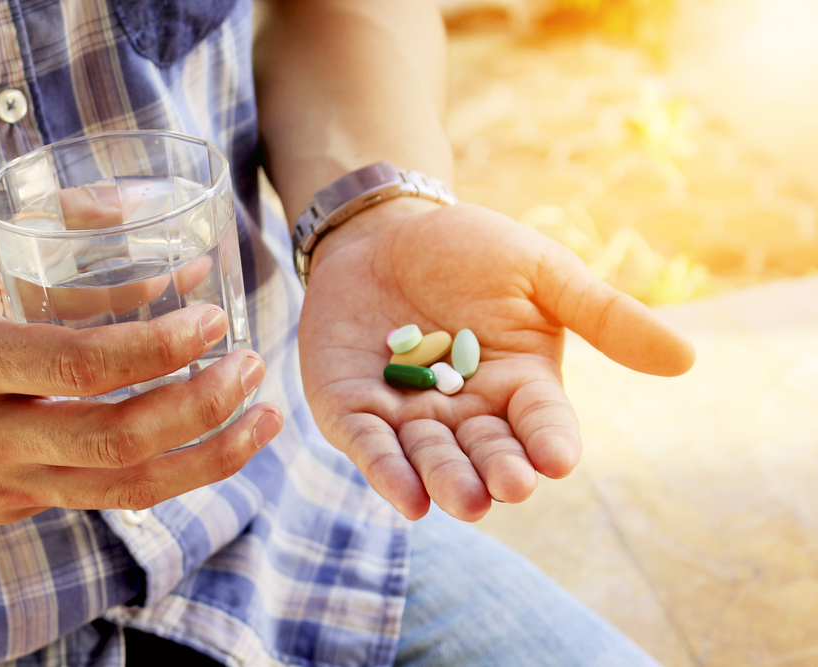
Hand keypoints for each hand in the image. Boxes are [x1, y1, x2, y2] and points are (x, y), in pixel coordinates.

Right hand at [0, 225, 282, 524]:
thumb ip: (58, 241)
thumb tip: (153, 222)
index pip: (82, 365)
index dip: (161, 348)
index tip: (214, 320)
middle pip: (118, 440)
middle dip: (203, 408)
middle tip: (252, 369)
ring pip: (124, 487)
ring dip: (207, 458)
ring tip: (262, 422)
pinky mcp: (9, 507)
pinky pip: (101, 494)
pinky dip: (163, 468)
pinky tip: (205, 440)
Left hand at [298, 198, 694, 521]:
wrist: (382, 231)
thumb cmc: (466, 249)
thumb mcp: (540, 272)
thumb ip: (603, 315)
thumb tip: (686, 359)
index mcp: (520, 386)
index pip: (542, 423)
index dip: (550, 440)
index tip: (559, 458)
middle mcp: (468, 413)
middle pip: (487, 452)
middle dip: (498, 470)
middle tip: (509, 485)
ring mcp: (409, 417)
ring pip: (432, 459)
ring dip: (446, 480)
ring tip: (463, 499)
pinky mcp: (354, 412)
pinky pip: (371, 448)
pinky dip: (386, 472)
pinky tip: (405, 498)